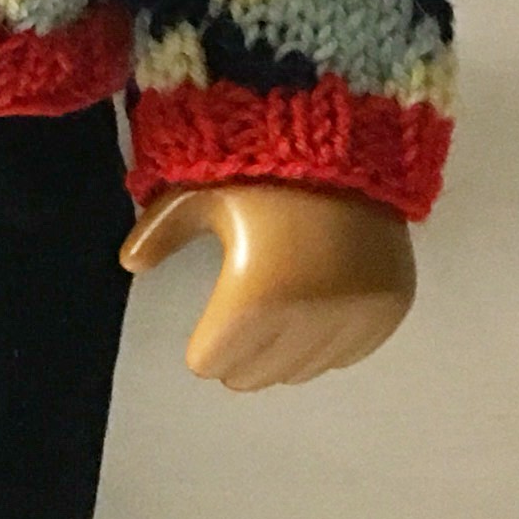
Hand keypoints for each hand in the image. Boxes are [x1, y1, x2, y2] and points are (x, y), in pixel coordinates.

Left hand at [120, 182, 413, 391]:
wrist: (350, 142)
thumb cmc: (260, 172)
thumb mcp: (197, 195)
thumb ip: (159, 234)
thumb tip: (129, 263)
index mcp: (254, 300)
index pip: (211, 364)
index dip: (204, 344)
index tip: (210, 320)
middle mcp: (307, 321)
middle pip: (254, 376)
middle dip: (241, 353)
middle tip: (242, 318)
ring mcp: (354, 318)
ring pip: (301, 372)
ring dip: (284, 352)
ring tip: (281, 307)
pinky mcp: (389, 311)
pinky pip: (346, 355)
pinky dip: (328, 341)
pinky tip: (319, 304)